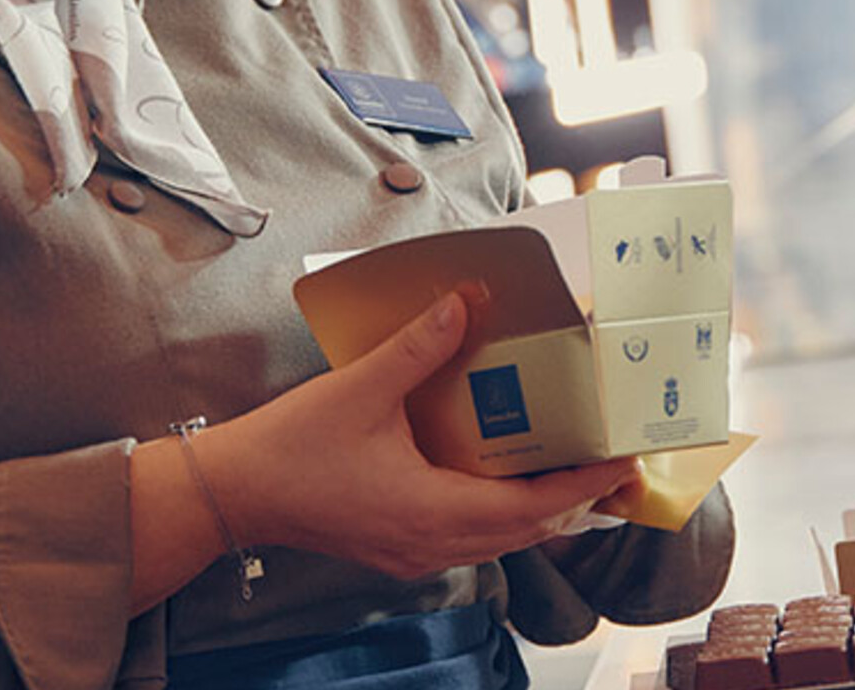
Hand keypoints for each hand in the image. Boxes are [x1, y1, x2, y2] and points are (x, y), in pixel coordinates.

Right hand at [209, 292, 638, 580]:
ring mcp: (415, 553)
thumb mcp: (360, 389)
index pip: (531, 508)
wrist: (232, 495)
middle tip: (616, 461)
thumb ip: (418, 347)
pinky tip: (509, 481)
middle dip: (575, 497)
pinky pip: (472, 540)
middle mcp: (432, 543)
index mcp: (431, 511)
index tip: (622, 460)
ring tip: (576, 470)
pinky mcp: (399, 548)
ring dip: (541, 509)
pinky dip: (503, 515)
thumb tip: (465, 302)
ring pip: (500, 541)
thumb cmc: (290, 448)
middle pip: (527, 532)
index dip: (582, 485)